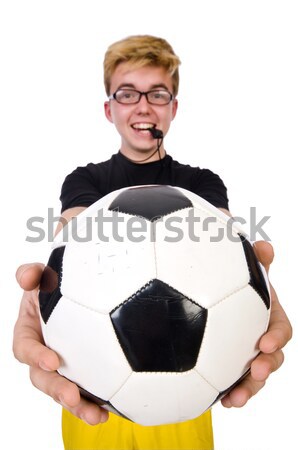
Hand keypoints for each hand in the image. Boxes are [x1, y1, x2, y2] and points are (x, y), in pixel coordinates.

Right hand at [13, 263, 108, 424]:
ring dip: (78, 406)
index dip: (34, 356)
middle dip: (55, 389)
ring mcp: (63, 367)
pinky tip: (110, 410)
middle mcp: (44, 354)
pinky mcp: (83, 375)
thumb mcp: (44, 276)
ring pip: (65, 392)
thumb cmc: (59, 287)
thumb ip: (32, 274)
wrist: (87, 296)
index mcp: (30, 333)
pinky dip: (96, 403)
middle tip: (72, 396)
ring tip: (95, 415)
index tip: (52, 361)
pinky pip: (86, 392)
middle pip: (43, 379)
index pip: (25, 348)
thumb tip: (26, 277)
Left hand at [221, 241, 291, 407]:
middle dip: (267, 367)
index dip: (276, 337)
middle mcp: (262, 338)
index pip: (281, 329)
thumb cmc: (235, 281)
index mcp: (268, 317)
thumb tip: (264, 247)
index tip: (265, 343)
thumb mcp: (247, 269)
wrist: (217, 293)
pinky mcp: (232, 365)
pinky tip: (220, 402)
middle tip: (255, 371)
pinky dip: (232, 392)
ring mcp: (248, 353)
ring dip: (249, 388)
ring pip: (255, 375)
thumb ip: (257, 259)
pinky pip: (236, 381)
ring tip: (234, 399)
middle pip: (273, 357)